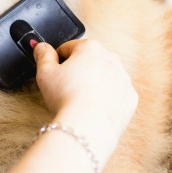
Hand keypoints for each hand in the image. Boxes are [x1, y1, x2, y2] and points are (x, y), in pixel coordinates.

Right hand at [33, 39, 137, 161]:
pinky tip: (94, 108)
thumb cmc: (66, 98)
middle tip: (66, 89)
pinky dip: (106, 99)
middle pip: (89, 61)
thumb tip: (41, 46)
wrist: (88, 126)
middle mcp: (111, 58)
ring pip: (104, 77)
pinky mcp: (130, 97)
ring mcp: (123, 78)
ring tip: (80, 100)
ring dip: (94, 84)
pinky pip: (116, 94)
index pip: (69, 48)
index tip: (55, 74)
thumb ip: (43, 55)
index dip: (58, 61)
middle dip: (78, 71)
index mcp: (90, 48)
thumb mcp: (45, 73)